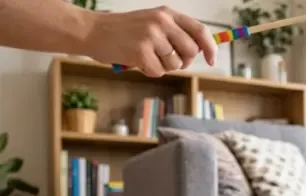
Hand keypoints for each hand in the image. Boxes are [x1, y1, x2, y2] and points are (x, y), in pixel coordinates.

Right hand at [82, 7, 216, 76]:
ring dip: (164, 66)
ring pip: (176, 64)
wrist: (93, 31)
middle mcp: (162, 22)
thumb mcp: (153, 22)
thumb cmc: (126, 31)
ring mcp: (151, 36)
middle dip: (183, 61)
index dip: (210, 47)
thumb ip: (176, 32)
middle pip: (191, 52)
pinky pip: (158, 71)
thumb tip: (201, 51)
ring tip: (147, 56)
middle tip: (166, 58)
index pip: (200, 30)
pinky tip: (137, 61)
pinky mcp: (140, 51)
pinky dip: (149, 71)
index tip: (211, 60)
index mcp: (168, 14)